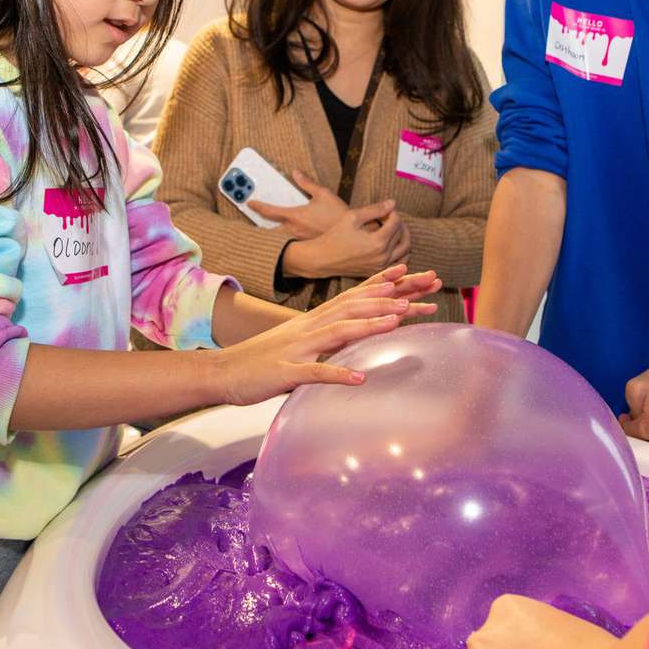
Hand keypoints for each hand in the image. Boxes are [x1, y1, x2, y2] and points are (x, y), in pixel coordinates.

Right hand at [212, 265, 439, 405]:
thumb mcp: (300, 341)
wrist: (223, 371)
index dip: (382, 283)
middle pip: (354, 306)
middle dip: (391, 296)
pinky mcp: (286, 372)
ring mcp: (298, 348)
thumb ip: (326, 335)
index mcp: (313, 320)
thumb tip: (354, 332)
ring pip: (338, 331)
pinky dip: (337, 373)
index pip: (354, 295)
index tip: (411, 270)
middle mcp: (309, 327)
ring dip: (369, 324)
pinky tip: (359, 378)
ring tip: (399, 319)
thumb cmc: (263, 359)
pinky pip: (314, 372)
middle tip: (424, 287)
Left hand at [249, 172, 352, 237]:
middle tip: (252, 225)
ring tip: (264, 233)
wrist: (351, 235)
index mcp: (295, 216)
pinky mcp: (305, 248)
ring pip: (278, 240)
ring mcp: (298, 241)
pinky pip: (289, 246)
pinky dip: (283, 244)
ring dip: (270, 237)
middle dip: (260, 228)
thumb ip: (307, 183)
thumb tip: (296, 173)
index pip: (269, 211)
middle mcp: (293, 230)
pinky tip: (283, 243)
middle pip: (269, 231)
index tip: (250, 203)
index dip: (257, 206)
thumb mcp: (323, 194)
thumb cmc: (338, 214)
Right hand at [283, 201, 410, 278]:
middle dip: (398, 222)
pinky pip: (399, 262)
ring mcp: (381, 267)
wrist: (322, 258)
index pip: (396, 222)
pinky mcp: (378, 272)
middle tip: (388, 217)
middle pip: (402, 235)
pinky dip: (401, 252)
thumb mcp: (353, 217)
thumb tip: (393, 203)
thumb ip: (375, 209)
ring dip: (403, 236)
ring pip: (405, 250)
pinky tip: (391, 242)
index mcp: (378, 242)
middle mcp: (382, 257)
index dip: (392, 212)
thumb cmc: (335, 235)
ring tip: (392, 228)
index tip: (383, 209)